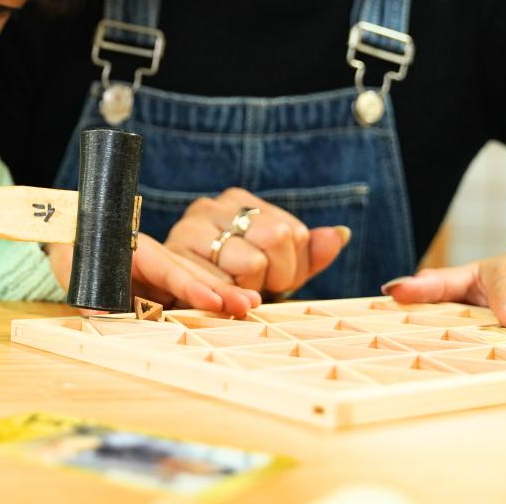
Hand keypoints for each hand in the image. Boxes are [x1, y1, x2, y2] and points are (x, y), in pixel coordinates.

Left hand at [45, 237, 260, 317]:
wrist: (73, 245)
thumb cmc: (76, 255)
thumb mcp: (77, 271)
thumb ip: (90, 294)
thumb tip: (99, 316)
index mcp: (138, 252)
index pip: (168, 269)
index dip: (191, 285)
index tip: (213, 300)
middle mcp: (155, 262)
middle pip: (191, 275)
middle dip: (220, 290)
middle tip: (248, 304)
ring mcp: (161, 276)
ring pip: (195, 284)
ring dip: (222, 295)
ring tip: (252, 306)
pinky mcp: (162, 290)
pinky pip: (185, 297)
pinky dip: (209, 304)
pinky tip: (233, 311)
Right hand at [166, 189, 350, 297]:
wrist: (165, 301)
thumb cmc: (225, 286)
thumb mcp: (273, 272)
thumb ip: (307, 255)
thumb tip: (340, 234)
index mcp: (239, 201)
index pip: (292, 232)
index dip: (290, 268)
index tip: (268, 282)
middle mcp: (212, 205)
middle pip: (276, 239)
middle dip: (273, 278)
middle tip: (251, 292)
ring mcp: (189, 227)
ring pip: (251, 262)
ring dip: (247, 292)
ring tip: (230, 298)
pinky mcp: (169, 255)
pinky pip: (212, 279)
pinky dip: (220, 294)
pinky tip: (223, 305)